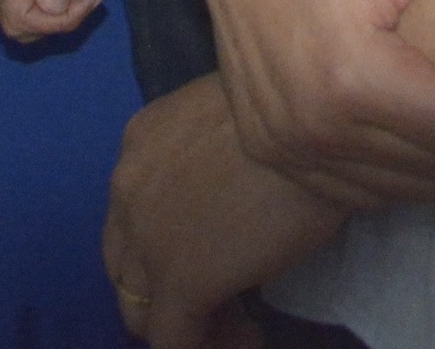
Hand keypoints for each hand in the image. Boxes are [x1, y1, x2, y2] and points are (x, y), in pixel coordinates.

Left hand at [108, 75, 355, 348]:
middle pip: (126, 265)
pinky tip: (249, 338)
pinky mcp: (181, 283)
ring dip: (183, 321)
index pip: (134, 214)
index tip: (216, 249)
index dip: (168, 242)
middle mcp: (128, 190)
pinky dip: (211, 346)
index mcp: (142, 143)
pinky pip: (175, 340)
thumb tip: (233, 200)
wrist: (307, 121)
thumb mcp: (232, 125)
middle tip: (219, 294)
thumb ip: (213, 163)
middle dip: (165, 287)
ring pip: (140, 309)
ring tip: (233, 325)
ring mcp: (148, 241)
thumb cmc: (292, 109)